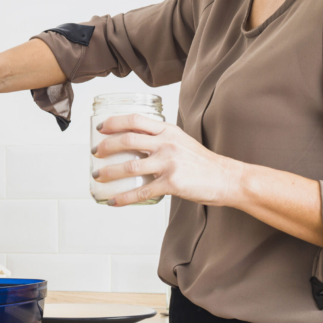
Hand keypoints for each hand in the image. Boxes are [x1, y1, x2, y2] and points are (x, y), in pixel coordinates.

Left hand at [92, 114, 243, 206]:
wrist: (227, 178)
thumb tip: (133, 143)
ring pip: (130, 166)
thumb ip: (160, 139)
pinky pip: (141, 191)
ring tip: (98, 177)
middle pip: (127, 140)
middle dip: (106, 147)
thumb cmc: (202, 162)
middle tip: (95, 153)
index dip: (114, 122)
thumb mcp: (181, 141)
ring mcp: (169, 163)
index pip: (135, 120)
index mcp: (168, 131)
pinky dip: (123, 198)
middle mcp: (167, 143)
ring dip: (109, 172)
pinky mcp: (172, 183)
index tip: (100, 127)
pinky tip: (113, 201)